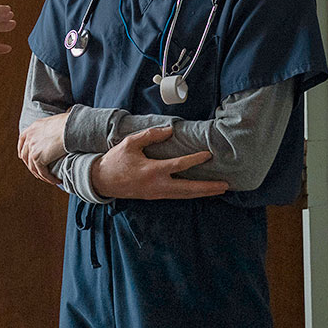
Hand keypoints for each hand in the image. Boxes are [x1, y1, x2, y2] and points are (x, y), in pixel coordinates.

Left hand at [17, 112, 68, 184]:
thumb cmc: (70, 124)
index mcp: (32, 128)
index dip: (23, 151)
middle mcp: (30, 137)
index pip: (22, 141)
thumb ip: (49, 130)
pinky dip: (48, 178)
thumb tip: (55, 135)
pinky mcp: (38, 157)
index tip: (25, 158)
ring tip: (50, 179)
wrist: (71, 127)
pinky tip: (55, 180)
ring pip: (33, 167)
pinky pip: (42, 172)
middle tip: (40, 172)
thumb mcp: (54, 122)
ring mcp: (32, 148)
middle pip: (25, 155)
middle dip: (31, 165)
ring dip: (41, 175)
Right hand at [90, 126, 228, 199]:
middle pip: (188, 188)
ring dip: (203, 193)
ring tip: (220, 189)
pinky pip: (178, 196)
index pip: (178, 166)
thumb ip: (150, 136)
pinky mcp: (155, 196)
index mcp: (151, 171)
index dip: (194, 160)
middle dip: (208, 187)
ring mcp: (157, 193)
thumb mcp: (130, 143)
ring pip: (185, 195)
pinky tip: (201, 192)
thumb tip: (170, 130)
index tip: (208, 155)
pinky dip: (192, 194)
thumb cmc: (115, 161)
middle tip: (225, 185)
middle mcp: (157, 185)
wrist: (102, 181)